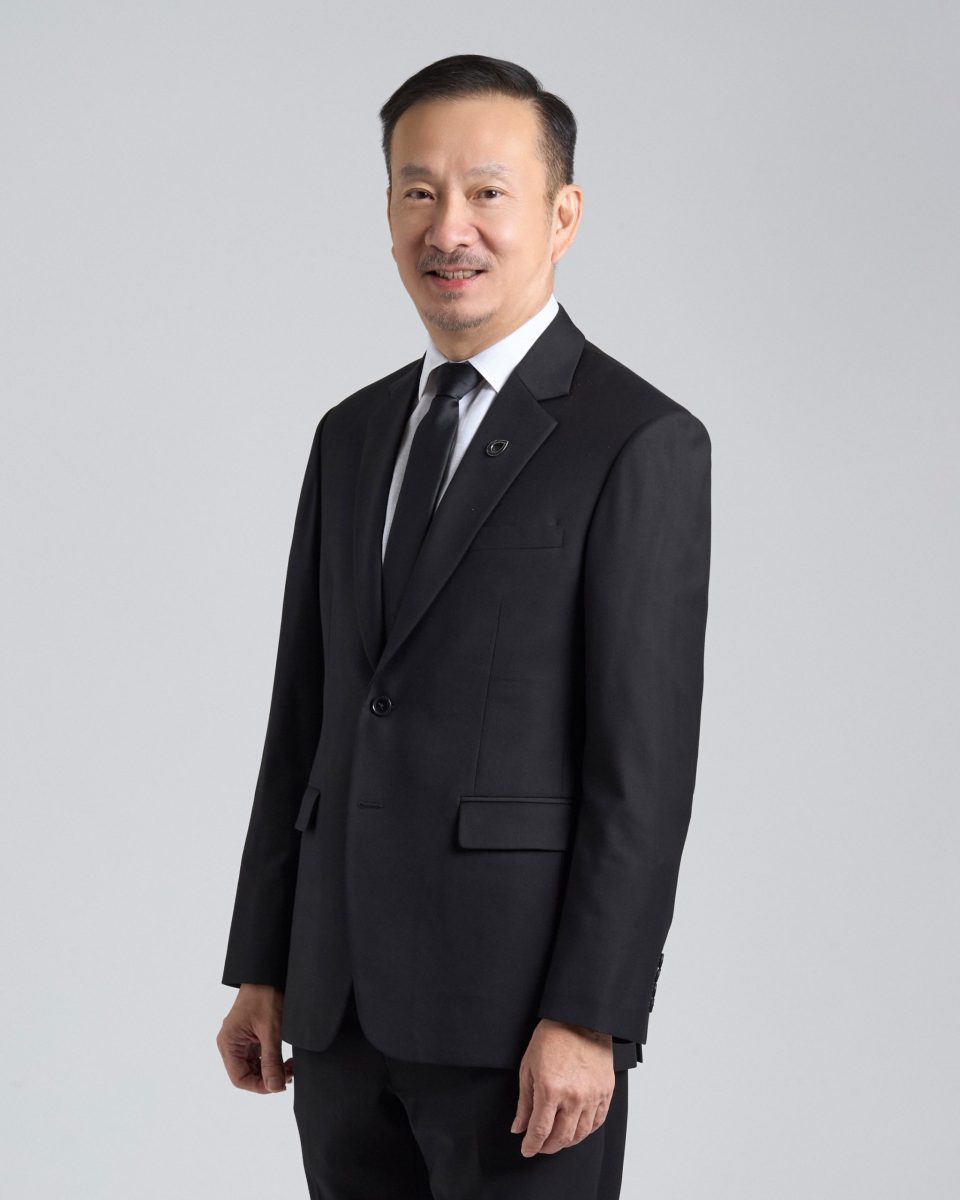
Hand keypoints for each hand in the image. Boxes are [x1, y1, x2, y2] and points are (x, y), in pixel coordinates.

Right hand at [217, 983, 293, 1093]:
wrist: (269, 972)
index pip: (239, 1079)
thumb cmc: (266, 996)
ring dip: (272, 1070)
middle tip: (290, 1074)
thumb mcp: (271, 1031)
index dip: (259, 1086)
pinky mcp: (251, 1036)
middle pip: (247, 1074)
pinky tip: (286, 1059)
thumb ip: (272, 1061)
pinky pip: (259, 1056)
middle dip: (268, 1078)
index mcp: (229, 1043)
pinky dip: (272, 1060)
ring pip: (254, 1067)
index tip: (279, 1085)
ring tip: (291, 1066)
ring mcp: (241, 1040)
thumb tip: (275, 1088)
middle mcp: (231, 1044)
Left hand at [511, 1019, 614, 1155]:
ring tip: (557, 1138)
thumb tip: (519, 1127)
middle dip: (547, 1147)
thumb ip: (524, 1102)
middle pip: (561, 1138)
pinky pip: (597, 1122)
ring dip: (566, 1142)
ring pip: (580, 1134)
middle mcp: (573, 1096)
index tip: (527, 1150)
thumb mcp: (528, 1067)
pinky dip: (585, 1131)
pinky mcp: (606, 1092)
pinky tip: (576, 1128)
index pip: (540, 1130)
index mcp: (550, 1089)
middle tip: (540, 1145)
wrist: (579, 1019)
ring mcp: (592, 1095)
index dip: (531, 1145)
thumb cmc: (552, 1038)